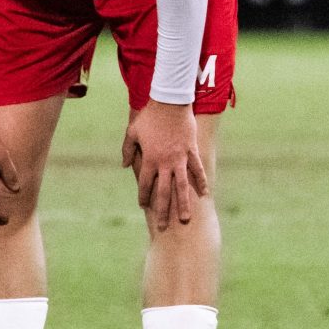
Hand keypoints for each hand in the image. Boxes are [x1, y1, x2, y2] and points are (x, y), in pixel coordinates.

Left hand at [122, 100, 207, 232]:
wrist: (170, 101)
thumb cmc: (149, 116)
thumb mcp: (132, 132)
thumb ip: (127, 150)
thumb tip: (124, 165)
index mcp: (149, 159)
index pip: (145, 184)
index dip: (144, 196)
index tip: (143, 206)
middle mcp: (164, 162)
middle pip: (163, 192)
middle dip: (162, 211)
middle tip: (163, 227)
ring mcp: (180, 158)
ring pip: (182, 186)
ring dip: (183, 204)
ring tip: (185, 218)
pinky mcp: (191, 151)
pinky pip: (196, 170)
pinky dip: (200, 182)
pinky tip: (204, 194)